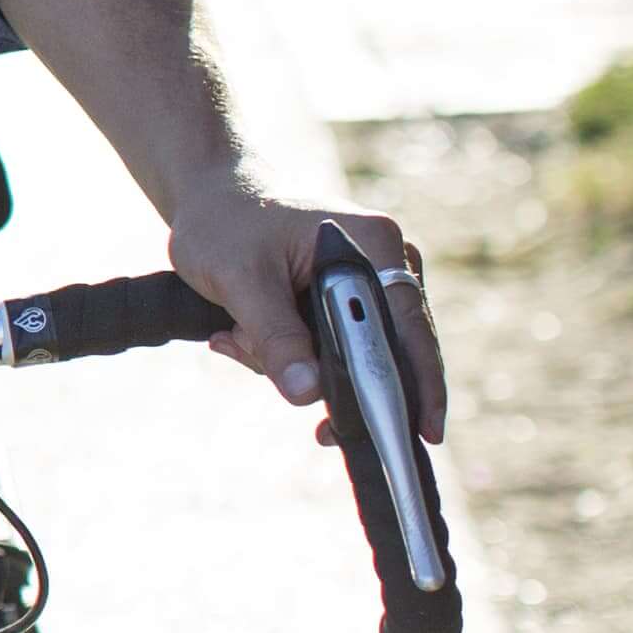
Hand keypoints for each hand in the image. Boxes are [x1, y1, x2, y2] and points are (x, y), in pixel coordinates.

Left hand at [163, 182, 420, 427]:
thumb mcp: (239, 280)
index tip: (422, 433)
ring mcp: (371, 281)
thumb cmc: (224, 225)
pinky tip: (241, 338)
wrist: (211, 199)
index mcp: (375, 244)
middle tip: (283, 399)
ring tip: (236, 337)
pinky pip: (333, 349)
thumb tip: (309, 396)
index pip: (410, 327)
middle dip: (326, 379)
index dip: (418, 385)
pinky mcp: (349, 299)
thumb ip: (275, 337)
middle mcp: (387, 261)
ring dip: (293, 363)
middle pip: (383, 348)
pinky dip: (290, 355)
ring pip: (353, 356)